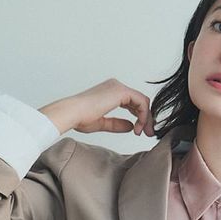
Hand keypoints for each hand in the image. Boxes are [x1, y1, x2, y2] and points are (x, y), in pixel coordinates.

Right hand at [38, 78, 154, 136]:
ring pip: (142, 101)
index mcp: (110, 92)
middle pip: (140, 101)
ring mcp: (118, 87)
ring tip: (144, 132)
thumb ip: (117, 124)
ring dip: (147, 118)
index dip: (140, 117)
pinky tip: (139, 127)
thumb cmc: (80, 117)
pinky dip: (144, 115)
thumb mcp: (103, 123)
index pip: (132, 102)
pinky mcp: (121, 91)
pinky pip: (141, 102)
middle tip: (149, 133)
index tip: (139, 132)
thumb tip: (131, 126)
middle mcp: (115, 86)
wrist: (71, 113)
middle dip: (146, 118)